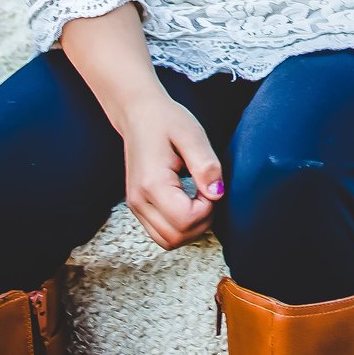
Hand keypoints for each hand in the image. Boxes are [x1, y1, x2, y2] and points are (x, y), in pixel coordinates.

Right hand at [120, 94, 225, 250]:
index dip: (207, 209)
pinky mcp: (138, 207)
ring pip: (168, 241)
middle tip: (208, 193)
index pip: (185, 220)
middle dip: (201, 222)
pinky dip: (179, 227)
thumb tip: (217, 194)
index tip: (210, 186)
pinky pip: (161, 233)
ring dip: (191, 229)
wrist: (138, 114)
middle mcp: (139, 201)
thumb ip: (206, 166)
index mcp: (152, 183)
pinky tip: (188, 204)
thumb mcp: (192, 135)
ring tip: (199, 199)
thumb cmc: (165, 120)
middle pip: (176, 237)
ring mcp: (136, 206)